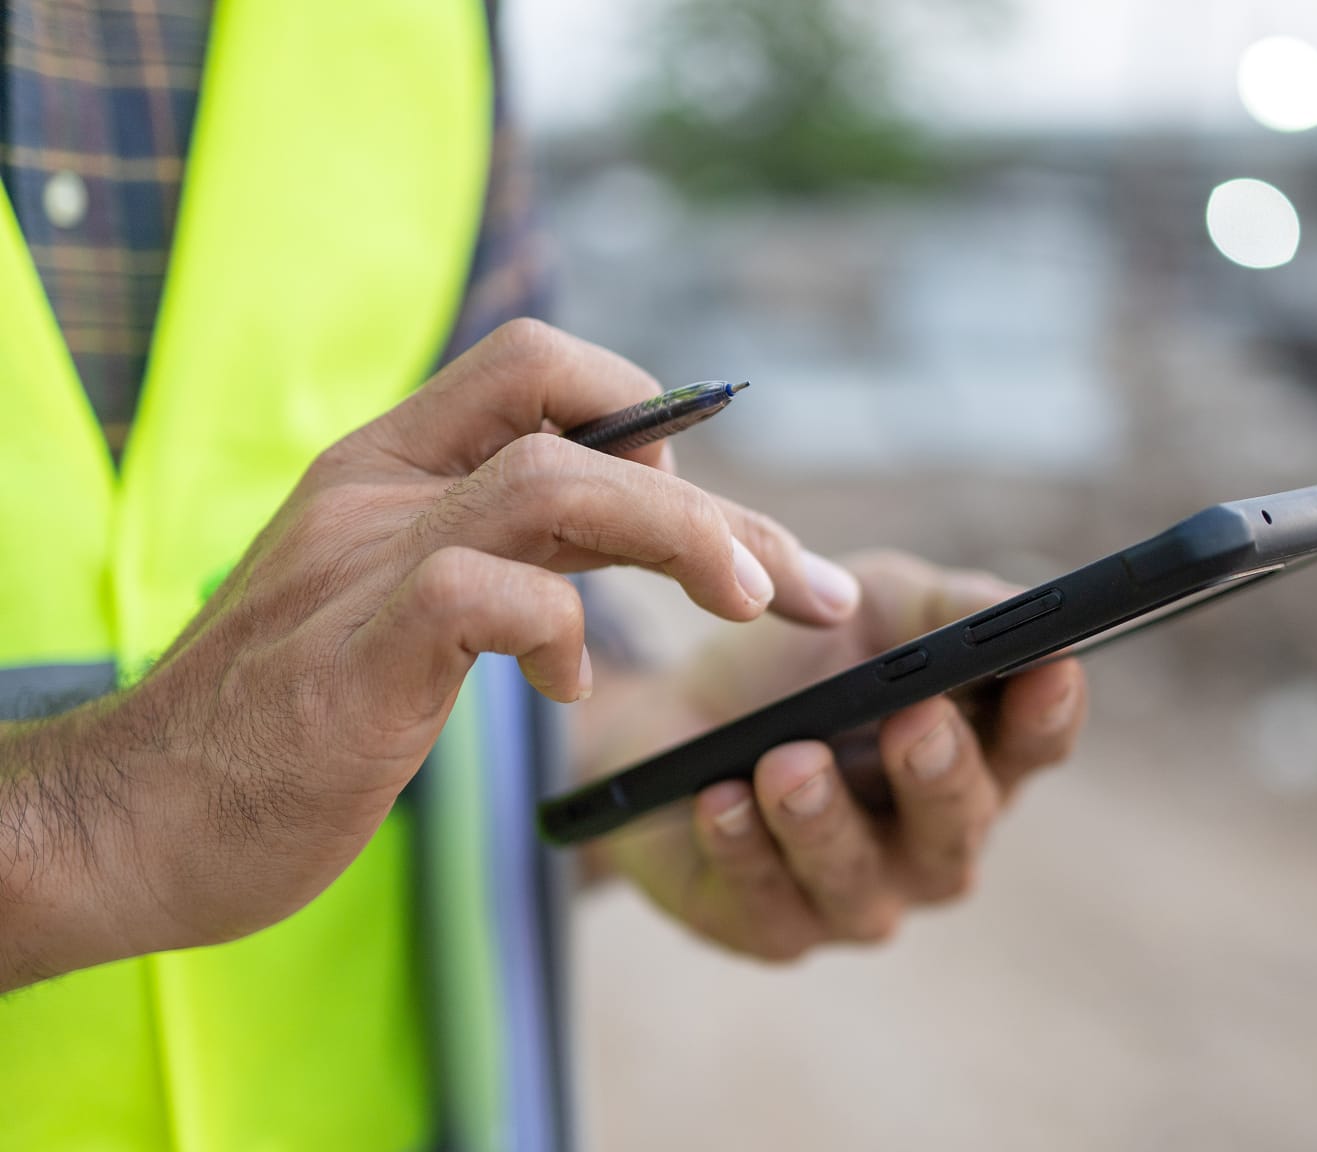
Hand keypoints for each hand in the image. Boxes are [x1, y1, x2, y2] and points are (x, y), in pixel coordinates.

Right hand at [0, 320, 852, 991]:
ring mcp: (355, 566)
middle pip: (573, 423)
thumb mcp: (406, 609)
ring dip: (679, 533)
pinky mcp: (347, 658)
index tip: (718, 498)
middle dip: (715, 499)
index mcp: (387, 467)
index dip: (644, 406)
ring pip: (547, 480)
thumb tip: (646, 527)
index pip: (534, 364)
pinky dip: (557, 627)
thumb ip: (512, 551)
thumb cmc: (288, 722)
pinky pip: (477, 593)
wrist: (132, 819)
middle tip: (804, 582)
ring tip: (752, 600)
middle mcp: (374, 492)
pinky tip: (572, 685)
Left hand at [599, 551, 1086, 960]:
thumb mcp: (872, 609)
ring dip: (824, 819)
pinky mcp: (772, 928)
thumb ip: (948, 608)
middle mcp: (932, 840)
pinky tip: (721, 800)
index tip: (1046, 666)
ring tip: (787, 761)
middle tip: (914, 720)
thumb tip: (1019, 609)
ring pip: (859, 878)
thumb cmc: (795, 667)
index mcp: (975, 755)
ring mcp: (856, 894)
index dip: (1048, 711)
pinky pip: (766, 903)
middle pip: (961, 825)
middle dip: (940, 774)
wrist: (670, 718)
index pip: (1037, 743)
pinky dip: (743, 848)